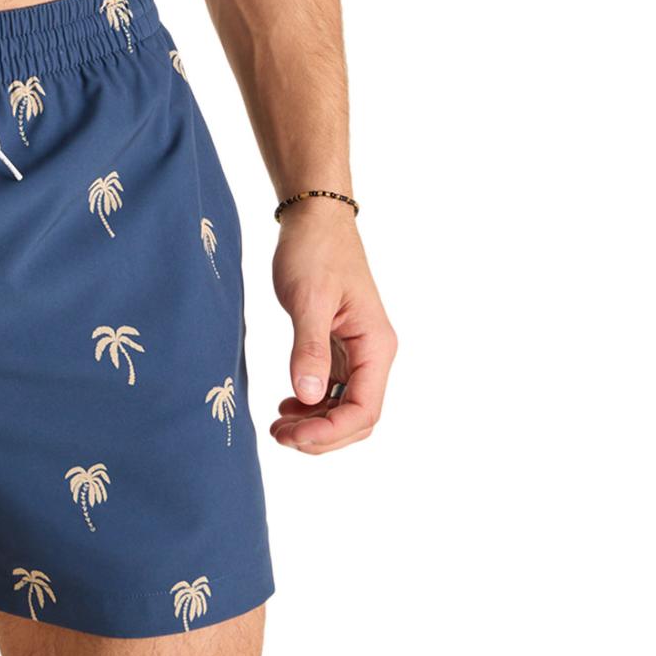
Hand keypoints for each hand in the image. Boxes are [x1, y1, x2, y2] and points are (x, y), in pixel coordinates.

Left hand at [268, 199, 395, 452]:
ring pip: (344, 406)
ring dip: (316, 423)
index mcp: (375, 345)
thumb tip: (310, 396)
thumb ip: (310, 348)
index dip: (330, 431)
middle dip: (321, 434)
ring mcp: (357, 351)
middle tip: (279, 436)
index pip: (364, 410)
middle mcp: (373, 353)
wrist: (313, 218)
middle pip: (357, 417)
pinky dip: (313, 403)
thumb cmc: (315, 251)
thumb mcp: (309, 299)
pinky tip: (288, 402)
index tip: (294, 436)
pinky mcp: (339, 344)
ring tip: (279, 425)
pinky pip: (333, 388)